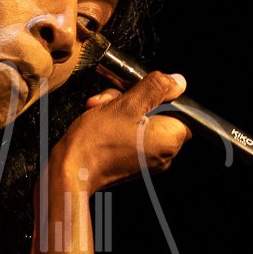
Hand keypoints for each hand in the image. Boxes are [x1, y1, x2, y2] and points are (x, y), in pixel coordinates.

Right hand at [55, 71, 191, 190]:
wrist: (70, 172)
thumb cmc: (96, 143)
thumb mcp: (127, 104)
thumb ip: (156, 88)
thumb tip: (177, 82)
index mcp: (169, 140)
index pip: (182, 109)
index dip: (161, 95)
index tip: (141, 91)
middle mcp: (164, 154)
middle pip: (159, 113)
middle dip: (134, 99)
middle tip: (114, 98)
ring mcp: (148, 161)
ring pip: (142, 121)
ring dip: (122, 109)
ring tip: (101, 108)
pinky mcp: (133, 163)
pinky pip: (132, 135)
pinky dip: (118, 124)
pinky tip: (101, 119)